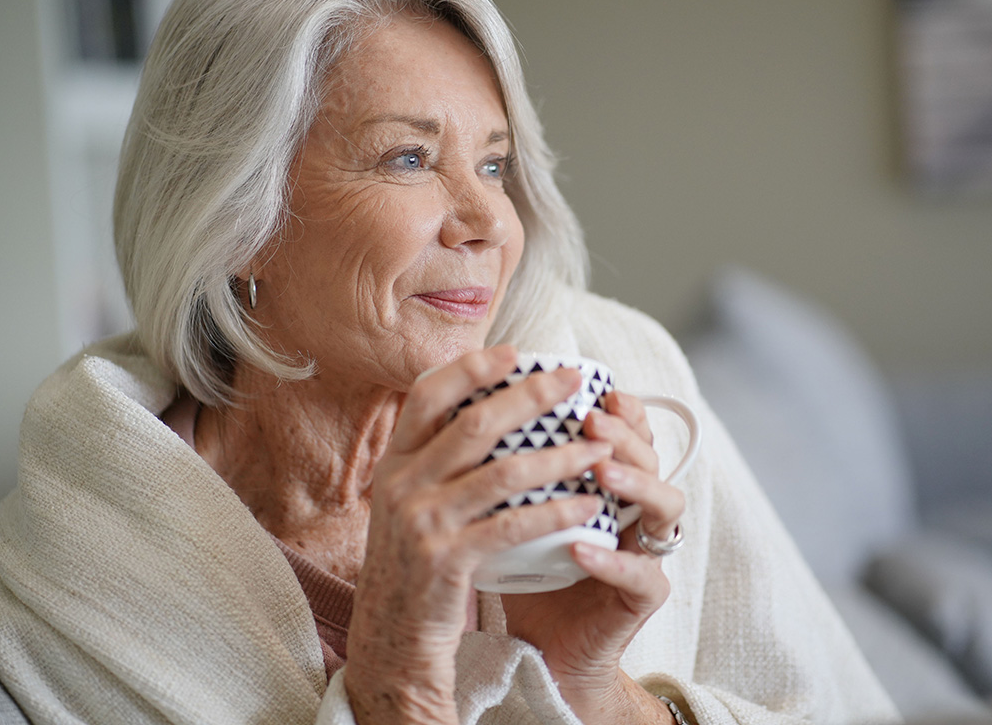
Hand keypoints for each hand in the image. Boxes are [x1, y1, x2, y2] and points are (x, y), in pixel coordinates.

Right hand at [344, 345, 612, 723]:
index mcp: (393, 462)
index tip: (514, 353)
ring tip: (600, 447)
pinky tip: (590, 505)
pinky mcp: (448, 561)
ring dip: (559, 456)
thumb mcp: (407, 503)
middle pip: (474, 424)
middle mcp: (401, 485)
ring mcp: (423, 522)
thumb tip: (486, 411)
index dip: (470, 368)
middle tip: (574, 381)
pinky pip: (514, 527)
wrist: (391, 639)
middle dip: (531, 397)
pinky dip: (557, 512)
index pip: (427, 395)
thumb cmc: (413, 565)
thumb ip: (434, 461)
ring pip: (503, 473)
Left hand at [501, 390, 684, 724]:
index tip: (595, 389)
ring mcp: (648, 552)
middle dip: (625, 434)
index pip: (630, 434)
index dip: (622, 409)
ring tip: (599, 469)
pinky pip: (641, 574)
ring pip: (666, 505)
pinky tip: (581, 547)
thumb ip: (509, 468)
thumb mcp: (516, 512)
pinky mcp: (645, 597)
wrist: (543, 648)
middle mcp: (638, 510)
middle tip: (592, 419)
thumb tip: (469, 410)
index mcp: (613, 484)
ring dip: (634, 482)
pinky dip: (611, 559)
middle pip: (653, 457)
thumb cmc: (528, 572)